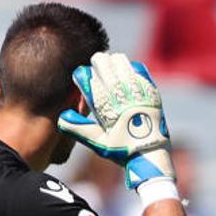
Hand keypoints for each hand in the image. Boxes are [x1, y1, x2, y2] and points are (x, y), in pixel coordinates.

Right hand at [57, 52, 173, 189]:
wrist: (151, 155)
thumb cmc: (123, 150)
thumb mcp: (98, 143)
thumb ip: (79, 129)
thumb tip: (62, 115)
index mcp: (107, 109)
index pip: (91, 82)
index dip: (85, 75)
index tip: (82, 73)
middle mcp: (123, 99)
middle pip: (107, 69)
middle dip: (100, 62)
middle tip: (97, 60)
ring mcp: (139, 95)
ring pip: (124, 68)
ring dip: (116, 62)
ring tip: (112, 60)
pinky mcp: (152, 95)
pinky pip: (141, 74)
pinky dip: (133, 69)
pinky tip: (129, 69)